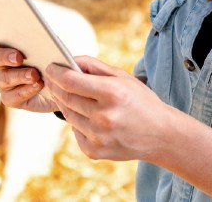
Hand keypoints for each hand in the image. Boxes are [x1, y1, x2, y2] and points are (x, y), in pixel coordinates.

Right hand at [0, 19, 57, 113]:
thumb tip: (42, 33)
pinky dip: (26, 90)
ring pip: (2, 78)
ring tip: (34, 75)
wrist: (62, 86)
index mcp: (4, 42)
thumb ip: (43, 37)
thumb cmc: (53, 59)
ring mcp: (2, 81)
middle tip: (19, 57)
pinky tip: (38, 85)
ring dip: (19, 75)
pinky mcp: (10, 98)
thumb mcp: (51, 45)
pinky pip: (12, 96)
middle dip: (3, 56)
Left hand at [43, 56, 171, 161]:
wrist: (161, 135)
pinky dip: (77, 122)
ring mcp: (98, 136)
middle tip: (52, 79)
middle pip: (66, 97)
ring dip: (65, 103)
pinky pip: (75, 132)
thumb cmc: (140, 101)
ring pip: (68, 114)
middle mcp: (104, 116)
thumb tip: (69, 59)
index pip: (70, 81)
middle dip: (55, 86)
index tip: (50, 67)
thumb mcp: (122, 77)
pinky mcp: (95, 151)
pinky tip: (86, 117)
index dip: (56, 72)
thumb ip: (94, 66)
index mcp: (112, 93)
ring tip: (69, 95)